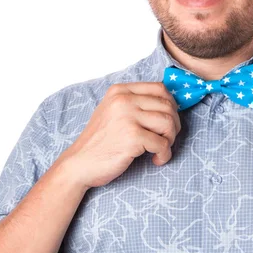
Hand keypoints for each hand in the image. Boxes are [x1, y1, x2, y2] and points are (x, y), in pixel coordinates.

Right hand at [59, 82, 181, 188]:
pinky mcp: (132, 137)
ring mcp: (128, 117)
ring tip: (160, 149)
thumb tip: (170, 104)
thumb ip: (135, 103)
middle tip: (166, 139)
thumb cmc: (100, 141)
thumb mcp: (113, 111)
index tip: (168, 120)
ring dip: (170, 139)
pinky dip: (164, 154)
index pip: (160, 88)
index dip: (171, 105)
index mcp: (120, 90)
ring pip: (168, 123)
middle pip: (167, 105)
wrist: (79, 163)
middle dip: (173, 124)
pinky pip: (163, 144)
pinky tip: (156, 160)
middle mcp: (124, 100)